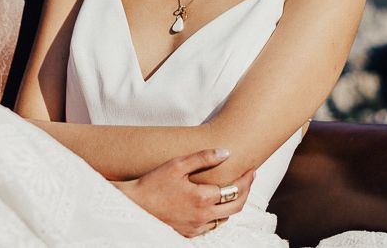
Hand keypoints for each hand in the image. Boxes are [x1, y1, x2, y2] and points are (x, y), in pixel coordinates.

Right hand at [112, 149, 253, 238]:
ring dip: (233, 204)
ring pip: (225, 218)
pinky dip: (218, 214)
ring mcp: (197, 227)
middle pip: (236, 206)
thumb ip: (203, 157)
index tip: (252, 169)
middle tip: (249, 178)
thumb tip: (226, 152)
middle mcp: (204, 215)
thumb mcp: (177, 164)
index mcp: (203, 198)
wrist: (135, 206)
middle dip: (246, 191)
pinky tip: (214, 203)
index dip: (246, 179)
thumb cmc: (153, 182)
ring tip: (234, 189)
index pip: (235, 189)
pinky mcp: (189, 233)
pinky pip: (212, 225)